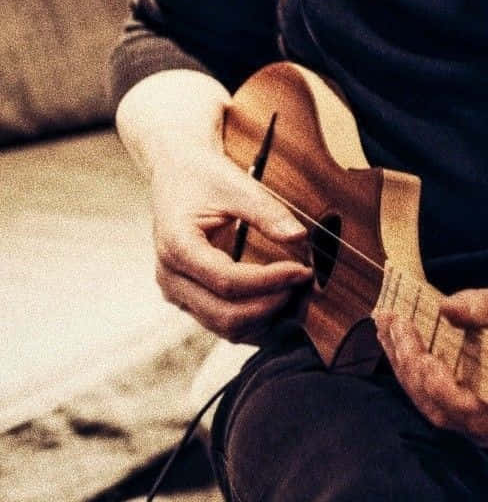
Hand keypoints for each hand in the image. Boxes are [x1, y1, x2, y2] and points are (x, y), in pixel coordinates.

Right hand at [149, 143, 311, 340]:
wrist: (177, 175)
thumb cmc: (203, 176)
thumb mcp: (235, 185)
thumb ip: (266, 211)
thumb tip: (299, 237)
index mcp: (177, 246)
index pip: (227, 281)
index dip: (270, 281)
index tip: (302, 270)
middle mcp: (170, 278)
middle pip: (225, 315)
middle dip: (271, 305)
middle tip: (304, 284)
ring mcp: (177, 293)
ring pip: (225, 327)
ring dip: (265, 319)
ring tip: (297, 294)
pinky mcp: (189, 299)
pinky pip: (224, 323)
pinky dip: (255, 320)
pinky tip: (281, 301)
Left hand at [374, 277, 487, 444]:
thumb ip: (487, 307)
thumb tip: (446, 307)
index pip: (466, 406)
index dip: (433, 379)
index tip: (412, 339)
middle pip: (440, 408)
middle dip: (409, 365)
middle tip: (391, 321)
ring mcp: (484, 423)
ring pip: (431, 406)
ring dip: (404, 367)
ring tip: (387, 326)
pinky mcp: (471, 411)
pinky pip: (435, 399)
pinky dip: (413, 370)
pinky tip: (397, 339)